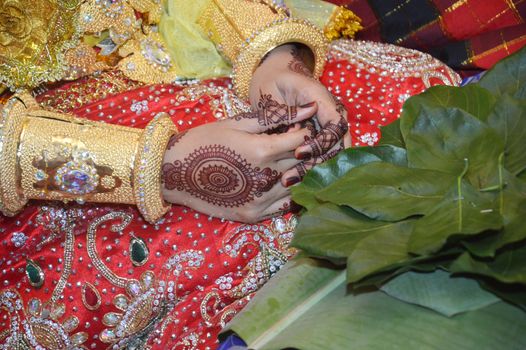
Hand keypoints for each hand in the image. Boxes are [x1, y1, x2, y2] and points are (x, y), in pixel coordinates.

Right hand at [161, 103, 317, 222]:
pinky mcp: (254, 215)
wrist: (173, 172)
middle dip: (305, 152)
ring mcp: (260, 200)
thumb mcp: (238, 123)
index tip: (296, 129)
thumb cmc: (204, 140)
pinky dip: (287, 193)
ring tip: (287, 162)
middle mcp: (265, 179)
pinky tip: (278, 181)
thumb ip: (276, 117)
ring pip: (298, 186)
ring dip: (299, 173)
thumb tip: (311, 108)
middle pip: (303, 164)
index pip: (302, 141)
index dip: (304, 132)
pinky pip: (284, 205)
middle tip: (295, 145)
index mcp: (262, 151)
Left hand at [249, 44, 350, 183]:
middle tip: (290, 178)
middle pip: (336, 145)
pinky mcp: (320, 138)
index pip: (335, 125)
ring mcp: (328, 127)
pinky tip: (292, 184)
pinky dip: (308, 171)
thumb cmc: (272, 83)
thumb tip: (297, 131)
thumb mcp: (273, 91)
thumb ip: (285, 111)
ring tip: (288, 183)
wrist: (275, 79)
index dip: (321, 142)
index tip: (299, 153)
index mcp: (322, 99)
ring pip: (329, 155)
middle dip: (315, 164)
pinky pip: (321, 157)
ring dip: (310, 172)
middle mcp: (331, 114)